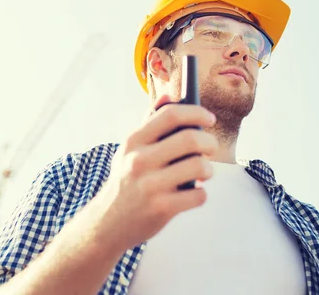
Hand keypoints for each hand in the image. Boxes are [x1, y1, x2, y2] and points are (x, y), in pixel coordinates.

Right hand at [89, 95, 216, 252]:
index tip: (209, 119)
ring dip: (208, 169)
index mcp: (134, 141)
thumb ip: (149, 122)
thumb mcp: (129, 150)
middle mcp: (140, 160)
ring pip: (199, 166)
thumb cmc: (126, 180)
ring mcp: (151, 185)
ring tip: (202, 172)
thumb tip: (167, 95)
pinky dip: (201, 193)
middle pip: (191, 138)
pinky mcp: (162, 208)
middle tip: (211, 148)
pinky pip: (199, 195)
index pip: (171, 114)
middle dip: (210, 142)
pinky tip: (192, 193)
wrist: (108, 223)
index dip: (196, 113)